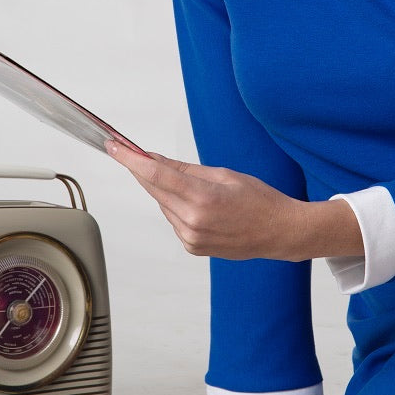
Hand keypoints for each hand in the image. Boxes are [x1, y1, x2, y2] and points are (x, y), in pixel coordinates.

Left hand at [105, 142, 362, 261]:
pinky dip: (177, 207)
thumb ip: (186, 170)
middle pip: (154, 189)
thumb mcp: (225, 175)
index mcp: (202, 199)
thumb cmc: (260, 201)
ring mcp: (191, 238)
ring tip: (193, 185)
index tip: (115, 148)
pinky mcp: (192, 247)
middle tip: (131, 152)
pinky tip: (197, 204)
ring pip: (163, 204)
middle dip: (144, 170)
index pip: (156, 175)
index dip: (131, 159)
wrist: (280, 233)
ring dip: (165, 190)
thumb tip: (155, 160)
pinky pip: (173, 220)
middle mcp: (192, 222)